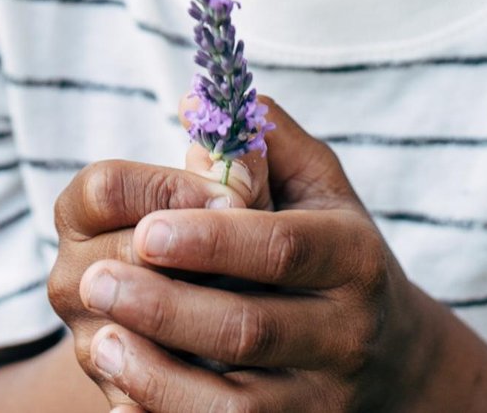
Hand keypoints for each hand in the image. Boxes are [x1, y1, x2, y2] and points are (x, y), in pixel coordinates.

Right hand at [49, 156, 247, 407]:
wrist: (214, 325)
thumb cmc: (235, 236)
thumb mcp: (246, 187)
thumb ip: (247, 156)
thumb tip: (248, 130)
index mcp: (85, 213)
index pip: (104, 187)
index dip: (171, 188)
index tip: (232, 195)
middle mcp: (75, 280)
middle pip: (121, 262)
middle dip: (197, 257)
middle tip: (264, 262)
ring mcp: (94, 347)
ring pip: (137, 339)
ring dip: (199, 326)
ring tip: (262, 315)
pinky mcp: (122, 400)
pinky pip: (149, 404)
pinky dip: (181, 396)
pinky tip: (230, 380)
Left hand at [78, 97, 443, 412]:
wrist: (393, 358)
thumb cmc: (333, 251)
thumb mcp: (320, 188)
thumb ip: (262, 143)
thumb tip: (192, 104)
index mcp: (353, 257)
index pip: (280, 248)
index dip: (211, 241)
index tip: (145, 230)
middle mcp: (346, 334)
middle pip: (249, 330)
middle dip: (165, 307)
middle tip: (93, 281)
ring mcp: (322, 400)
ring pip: (238, 405)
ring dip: (160, 377)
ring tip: (100, 341)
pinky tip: (124, 395)